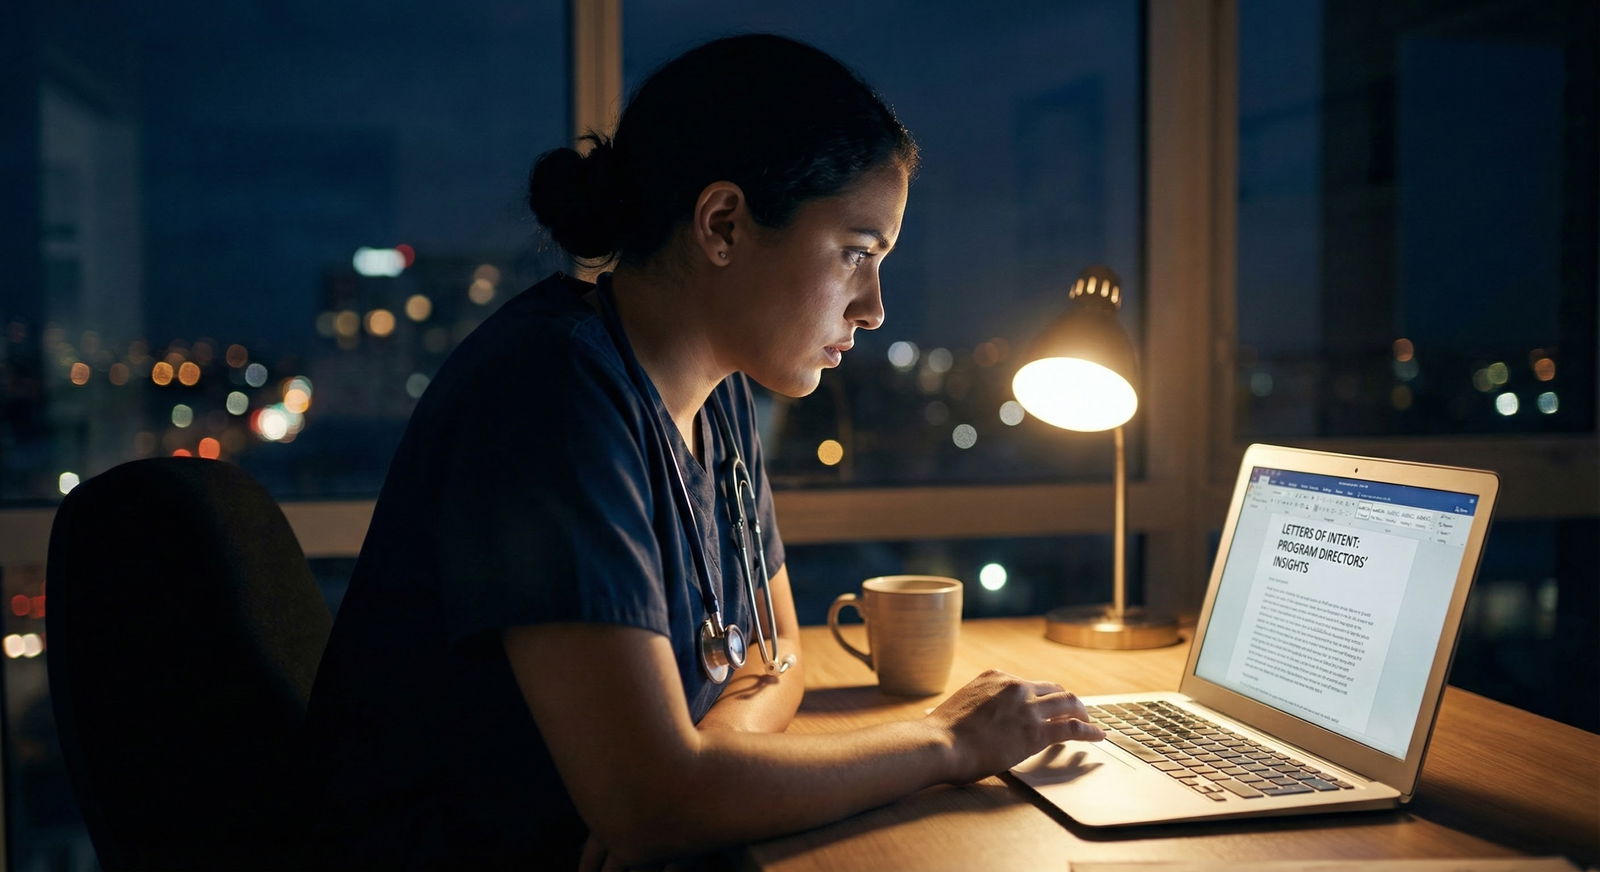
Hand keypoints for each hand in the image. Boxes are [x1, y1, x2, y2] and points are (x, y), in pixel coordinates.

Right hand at [924, 669, 1103, 783]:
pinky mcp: (1036, 732)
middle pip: (1053, 689)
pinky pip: (1072, 727)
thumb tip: (989, 720)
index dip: (1044, 696)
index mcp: (996, 677)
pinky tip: (1097, 736)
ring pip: (1069, 703)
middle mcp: (1015, 686)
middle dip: (1068, 701)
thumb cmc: (944, 733)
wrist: (939, 744)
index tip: (1049, 705)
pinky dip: (1089, 731)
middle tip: (1077, 713)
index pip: (1029, 684)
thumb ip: (983, 704)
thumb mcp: (965, 704)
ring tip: (1090, 723)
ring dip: (1083, 713)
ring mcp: (1027, 707)